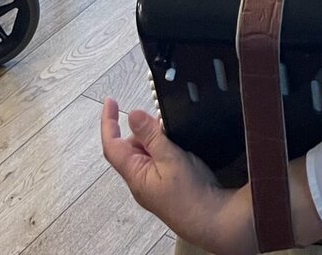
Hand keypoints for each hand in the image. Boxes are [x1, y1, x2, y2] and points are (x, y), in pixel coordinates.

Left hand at [100, 100, 255, 254]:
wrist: (213, 220)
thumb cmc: (191, 196)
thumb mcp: (170, 158)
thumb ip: (151, 135)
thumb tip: (132, 114)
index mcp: (135, 175)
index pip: (112, 145)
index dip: (108, 122)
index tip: (110, 102)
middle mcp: (140, 181)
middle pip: (131, 146)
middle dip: (143, 130)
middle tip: (162, 123)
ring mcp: (153, 184)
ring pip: (146, 152)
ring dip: (156, 139)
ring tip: (173, 138)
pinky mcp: (165, 185)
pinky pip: (158, 160)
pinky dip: (164, 149)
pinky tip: (178, 148)